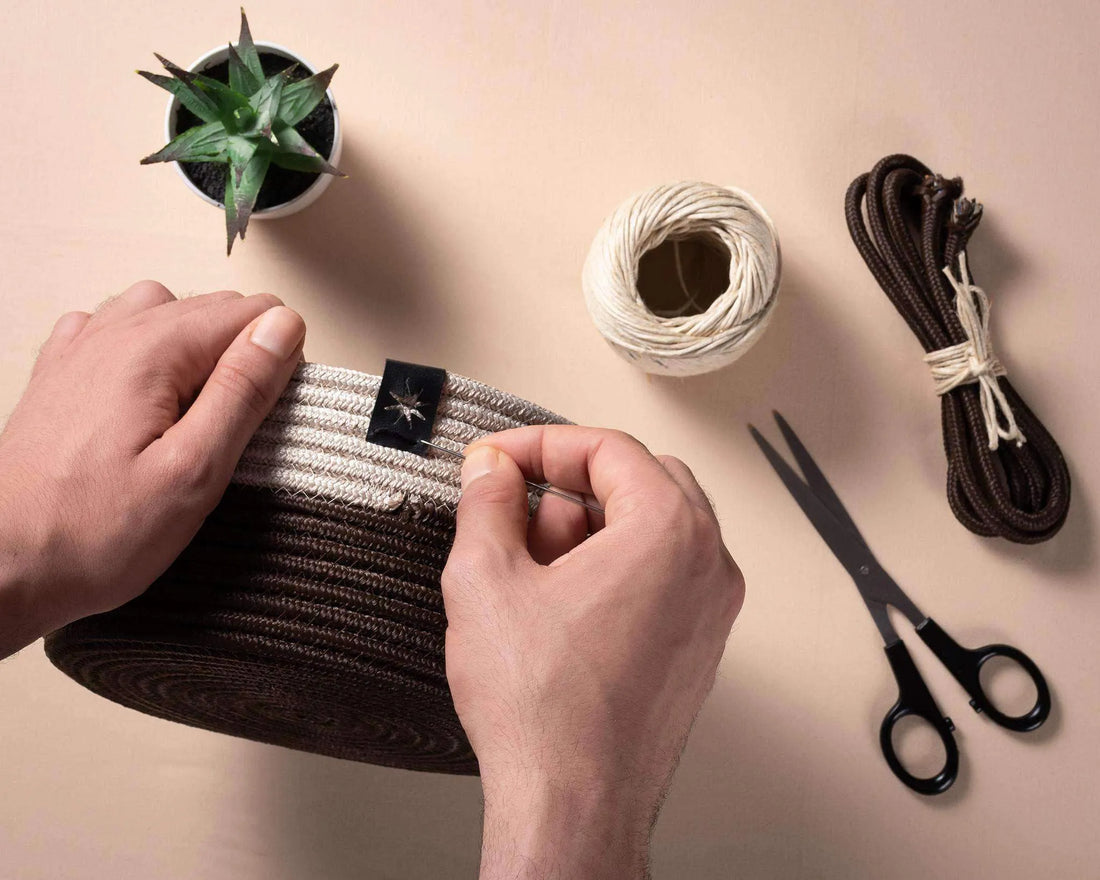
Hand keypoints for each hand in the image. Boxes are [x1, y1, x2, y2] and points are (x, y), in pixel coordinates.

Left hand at [0, 281, 305, 656]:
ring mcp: (80, 349)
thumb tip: (281, 329)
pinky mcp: (60, 373)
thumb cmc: (92, 533)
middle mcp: (112, 335)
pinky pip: (116, 328)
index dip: (278, 359)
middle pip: (212, 307)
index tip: (270, 411)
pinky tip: (148, 394)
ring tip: (196, 410)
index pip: (251, 313)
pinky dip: (145, 349)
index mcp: (153, 352)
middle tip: (237, 428)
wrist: (3, 566)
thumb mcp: (193, 472)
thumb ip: (242, 391)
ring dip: (195, 346)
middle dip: (241, 355)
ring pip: (166, 309)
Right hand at [441, 426, 743, 878]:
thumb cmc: (544, 712)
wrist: (574, 806)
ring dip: (587, 528)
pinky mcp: (696, 647)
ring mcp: (709, 610)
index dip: (541, 445)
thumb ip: (486, 503)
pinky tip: (554, 605)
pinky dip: (609, 569)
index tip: (497, 459)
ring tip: (528, 568)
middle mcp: (708, 566)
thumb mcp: (486, 580)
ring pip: (649, 530)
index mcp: (671, 533)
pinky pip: (658, 577)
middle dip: (570, 484)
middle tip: (514, 502)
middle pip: (639, 481)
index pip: (609, 449)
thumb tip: (490, 471)